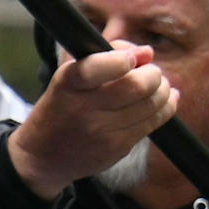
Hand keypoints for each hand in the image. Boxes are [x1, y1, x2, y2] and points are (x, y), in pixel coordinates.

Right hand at [7, 41, 177, 198]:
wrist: (42, 156)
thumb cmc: (61, 108)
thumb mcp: (68, 77)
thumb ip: (106, 57)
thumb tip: (147, 52)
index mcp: (66, 85)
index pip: (96, 68)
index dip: (122, 59)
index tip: (129, 58)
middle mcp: (83, 109)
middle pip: (136, 85)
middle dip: (153, 73)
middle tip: (149, 71)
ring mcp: (102, 131)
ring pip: (152, 103)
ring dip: (162, 89)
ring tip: (156, 85)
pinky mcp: (118, 147)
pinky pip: (154, 121)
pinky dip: (166, 106)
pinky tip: (164, 99)